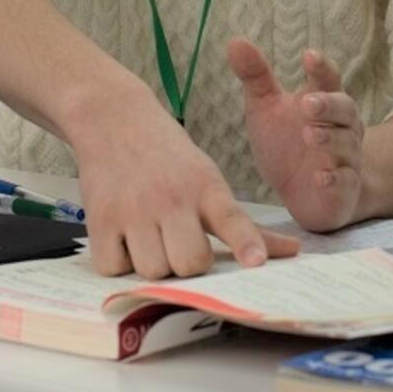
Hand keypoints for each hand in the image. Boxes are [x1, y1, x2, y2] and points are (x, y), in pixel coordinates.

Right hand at [66, 90, 299, 279]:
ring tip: (149, 236)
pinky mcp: (100, 219)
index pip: (231, 219)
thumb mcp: (208, 179)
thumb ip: (244, 223)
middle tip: (179, 242)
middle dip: (187, 263)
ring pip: (153, 271)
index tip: (255, 262)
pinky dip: (119, 262)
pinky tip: (124, 238)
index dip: (245, 242)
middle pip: (190, 264)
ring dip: (153, 264)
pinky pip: (114, 268)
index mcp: (205, 187)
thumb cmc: (169, 158)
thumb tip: (292, 252)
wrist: (113, 120)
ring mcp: (133, 209)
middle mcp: (171, 197)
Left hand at [230, 37, 364, 232]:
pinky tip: (320, 177)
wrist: (306, 193)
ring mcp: (345, 157)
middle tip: (307, 103)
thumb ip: (255, 76)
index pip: (327, 78)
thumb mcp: (266, 108)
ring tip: (309, 134)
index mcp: (323, 100)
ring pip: (347, 143)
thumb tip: (235, 40)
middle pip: (345, 108)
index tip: (308, 56)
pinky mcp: (344, 186)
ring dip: (330, 138)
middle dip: (329, 104)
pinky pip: (345, 180)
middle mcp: (341, 126)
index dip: (321, 67)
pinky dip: (335, 178)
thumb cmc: (286, 143)